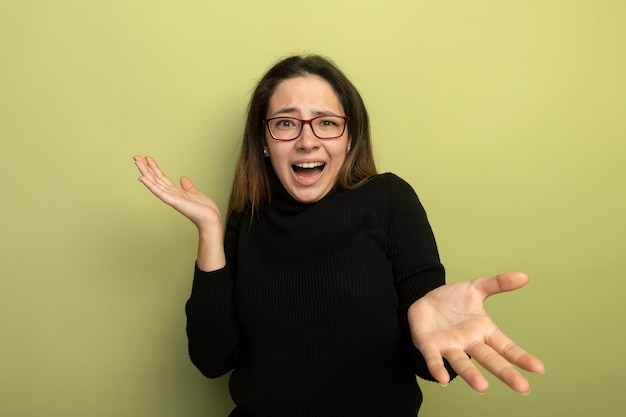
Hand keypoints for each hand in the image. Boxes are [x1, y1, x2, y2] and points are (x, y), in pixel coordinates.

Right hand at [133, 155, 222, 231]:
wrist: (210, 218)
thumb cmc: (203, 209)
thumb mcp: (195, 192)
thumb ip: (187, 186)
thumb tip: (183, 178)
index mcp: (175, 191)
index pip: (161, 177)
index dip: (154, 167)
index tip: (147, 158)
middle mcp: (171, 194)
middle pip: (155, 178)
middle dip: (145, 167)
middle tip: (136, 157)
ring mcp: (171, 198)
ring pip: (155, 183)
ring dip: (145, 172)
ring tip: (137, 162)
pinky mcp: (174, 201)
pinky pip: (160, 192)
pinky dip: (151, 185)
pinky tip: (143, 178)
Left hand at [408, 272, 544, 393]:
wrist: (424, 300)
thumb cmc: (452, 300)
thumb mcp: (476, 287)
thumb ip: (498, 283)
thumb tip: (524, 276)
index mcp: (483, 331)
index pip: (506, 346)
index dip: (521, 357)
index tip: (539, 369)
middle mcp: (469, 342)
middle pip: (490, 359)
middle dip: (505, 373)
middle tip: (523, 388)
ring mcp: (449, 346)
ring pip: (462, 363)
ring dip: (471, 375)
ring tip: (482, 388)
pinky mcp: (429, 346)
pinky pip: (434, 359)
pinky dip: (438, 368)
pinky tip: (443, 379)